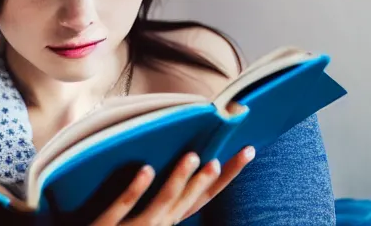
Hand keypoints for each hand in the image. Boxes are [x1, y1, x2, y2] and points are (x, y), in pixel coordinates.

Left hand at [92, 103, 254, 225]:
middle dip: (208, 180)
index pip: (205, 196)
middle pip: (190, 201)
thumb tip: (188, 152)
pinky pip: (122, 207)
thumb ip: (166, 193)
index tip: (248, 150)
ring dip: (179, 180)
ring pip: (161, 204)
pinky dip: (137, 189)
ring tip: (193, 156)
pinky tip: (147, 168)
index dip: (228, 175)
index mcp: (170, 219)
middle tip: (220, 158)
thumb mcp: (150, 214)